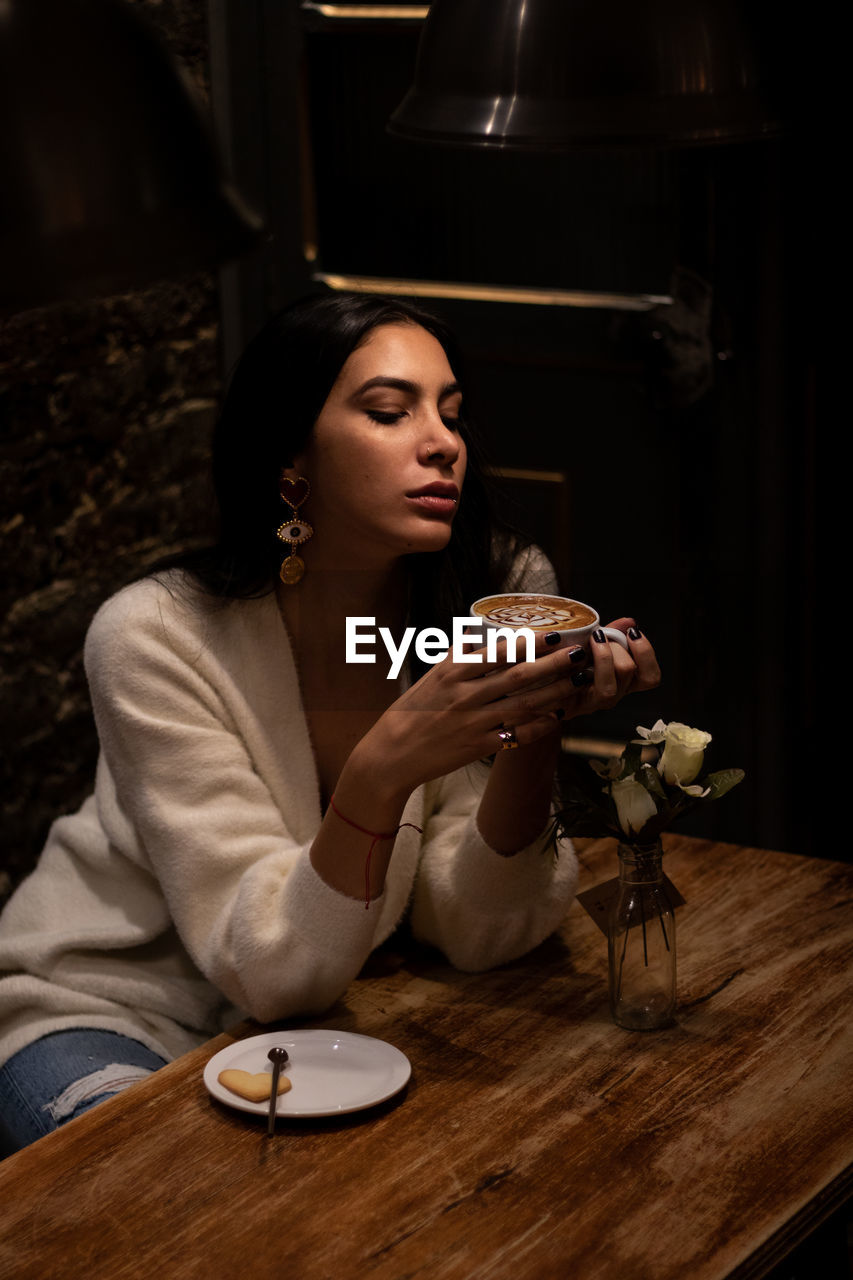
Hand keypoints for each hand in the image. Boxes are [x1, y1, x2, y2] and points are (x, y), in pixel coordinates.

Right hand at [352, 626, 650, 799]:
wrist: (392, 753)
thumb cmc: (412, 711)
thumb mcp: (432, 677)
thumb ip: (460, 658)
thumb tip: (484, 637)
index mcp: (453, 671)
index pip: (498, 651)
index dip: (530, 642)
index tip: (554, 635)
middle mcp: (466, 694)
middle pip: (519, 676)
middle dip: (553, 664)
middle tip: (579, 654)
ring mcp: (474, 722)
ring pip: (524, 704)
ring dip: (556, 693)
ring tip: (578, 682)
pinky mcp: (479, 746)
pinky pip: (517, 734)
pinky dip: (540, 725)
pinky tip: (558, 716)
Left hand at [562, 618, 660, 717]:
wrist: (545, 678)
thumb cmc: (573, 659)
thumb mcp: (594, 643)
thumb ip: (613, 634)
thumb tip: (629, 622)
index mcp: (625, 680)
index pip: (650, 677)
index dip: (645, 653)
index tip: (632, 632)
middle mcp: (614, 694)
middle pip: (628, 671)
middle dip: (614, 646)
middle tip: (599, 637)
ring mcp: (594, 703)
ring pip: (609, 687)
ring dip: (601, 658)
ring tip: (591, 642)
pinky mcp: (572, 707)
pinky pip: (580, 692)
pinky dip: (578, 670)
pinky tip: (574, 654)